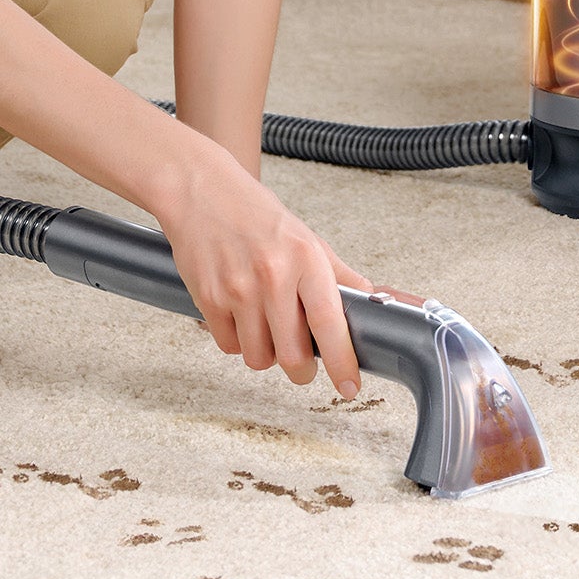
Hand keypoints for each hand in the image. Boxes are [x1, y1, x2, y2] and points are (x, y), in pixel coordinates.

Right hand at [156, 152, 376, 397]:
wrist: (202, 192)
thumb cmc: (258, 216)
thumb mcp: (309, 239)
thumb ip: (340, 276)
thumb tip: (374, 302)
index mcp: (306, 260)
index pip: (330, 323)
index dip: (343, 362)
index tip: (350, 386)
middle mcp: (273, 276)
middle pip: (292, 354)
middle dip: (301, 370)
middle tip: (303, 364)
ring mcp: (237, 290)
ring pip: (258, 357)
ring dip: (267, 355)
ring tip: (268, 330)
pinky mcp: (208, 298)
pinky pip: (229, 346)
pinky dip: (238, 342)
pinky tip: (241, 318)